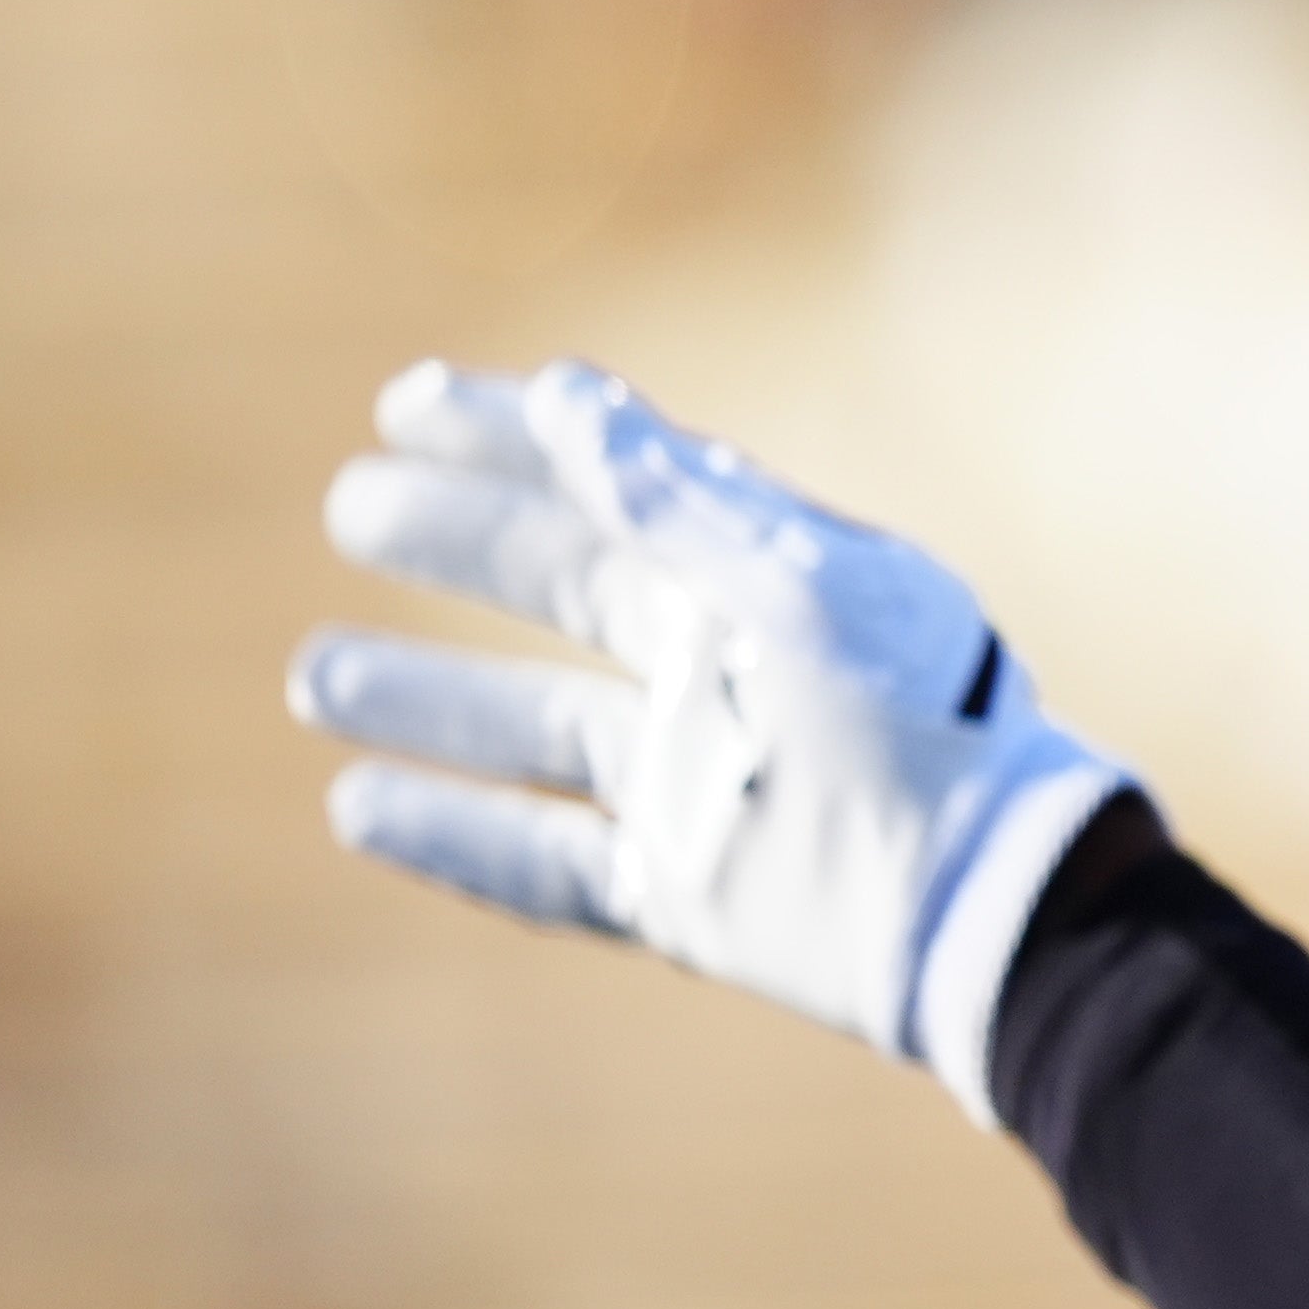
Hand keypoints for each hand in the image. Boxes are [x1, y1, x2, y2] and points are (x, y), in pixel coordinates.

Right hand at [287, 360, 1143, 1122]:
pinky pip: (547, 858)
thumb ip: (680, 505)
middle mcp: (728, 671)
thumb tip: (575, 399)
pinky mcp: (689, 890)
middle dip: (461, 542)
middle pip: (570, 588)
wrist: (992, 910)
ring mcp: (703, 781)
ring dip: (428, 698)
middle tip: (349, 504)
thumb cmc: (914, 732)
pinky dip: (454, 835)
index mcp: (770, 582)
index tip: (407, 398)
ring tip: (316, 671)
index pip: (626, 485)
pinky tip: (357, 807)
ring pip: (537, 729)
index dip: (523, 435)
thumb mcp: (799, 597)